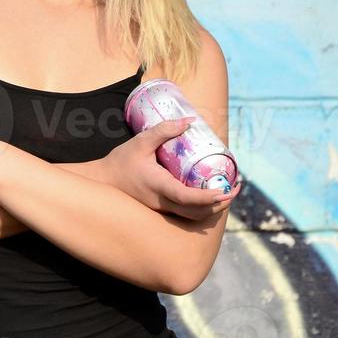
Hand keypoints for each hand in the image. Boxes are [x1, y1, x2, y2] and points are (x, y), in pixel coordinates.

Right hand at [101, 117, 244, 220]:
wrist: (103, 181)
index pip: (187, 198)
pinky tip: (210, 195)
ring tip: (227, 192)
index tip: (224, 191)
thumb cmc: (121, 161)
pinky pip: (186, 213)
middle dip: (220, 204)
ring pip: (193, 216)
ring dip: (213, 208)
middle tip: (235, 188)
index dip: (208, 198)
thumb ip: (164, 130)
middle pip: (196, 213)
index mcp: (158, 186)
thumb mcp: (140, 142)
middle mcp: (161, 202)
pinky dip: (202, 208)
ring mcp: (161, 209)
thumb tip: (189, 121)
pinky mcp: (161, 209)